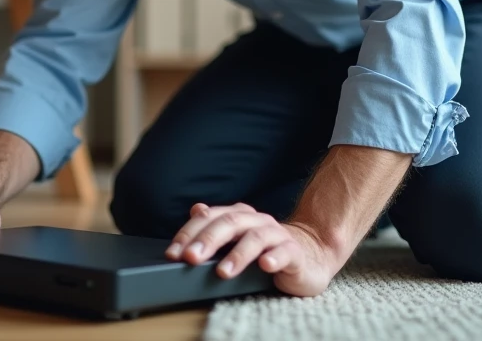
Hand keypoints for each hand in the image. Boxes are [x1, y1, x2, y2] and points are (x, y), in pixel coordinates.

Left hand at [165, 203, 341, 296]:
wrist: (308, 256)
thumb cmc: (264, 250)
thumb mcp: (235, 240)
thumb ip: (214, 227)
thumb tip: (195, 210)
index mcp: (238, 215)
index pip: (209, 217)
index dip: (189, 234)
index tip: (173, 252)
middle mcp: (256, 221)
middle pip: (230, 224)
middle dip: (207, 240)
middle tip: (191, 258)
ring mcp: (277, 235)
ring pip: (256, 238)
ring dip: (237, 255)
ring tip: (222, 271)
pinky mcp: (294, 252)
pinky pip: (285, 253)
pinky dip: (274, 258)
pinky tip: (265, 266)